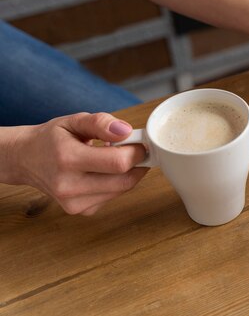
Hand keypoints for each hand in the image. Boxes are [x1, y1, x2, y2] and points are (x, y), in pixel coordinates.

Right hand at [5, 112, 147, 215]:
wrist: (26, 160)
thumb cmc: (52, 138)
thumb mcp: (74, 121)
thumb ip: (100, 123)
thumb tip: (126, 131)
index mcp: (67, 159)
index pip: (118, 162)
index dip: (137, 151)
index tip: (140, 142)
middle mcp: (69, 186)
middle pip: (125, 181)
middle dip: (137, 163)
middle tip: (135, 149)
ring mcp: (74, 203)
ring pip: (122, 189)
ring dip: (127, 173)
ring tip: (112, 158)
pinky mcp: (81, 211)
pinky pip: (113, 196)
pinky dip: (116, 183)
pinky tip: (103, 172)